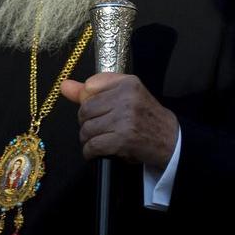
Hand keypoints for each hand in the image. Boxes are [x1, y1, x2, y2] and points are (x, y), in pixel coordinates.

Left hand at [60, 73, 177, 168]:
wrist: (170, 139)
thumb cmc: (145, 117)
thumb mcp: (125, 96)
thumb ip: (93, 91)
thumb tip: (64, 86)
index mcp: (128, 82)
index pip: (90, 86)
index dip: (92, 101)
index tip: (103, 109)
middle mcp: (126, 97)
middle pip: (84, 110)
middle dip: (88, 122)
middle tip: (103, 127)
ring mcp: (124, 119)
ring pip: (86, 129)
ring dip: (89, 139)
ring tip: (104, 138)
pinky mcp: (122, 140)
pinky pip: (91, 146)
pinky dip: (91, 152)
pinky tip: (101, 150)